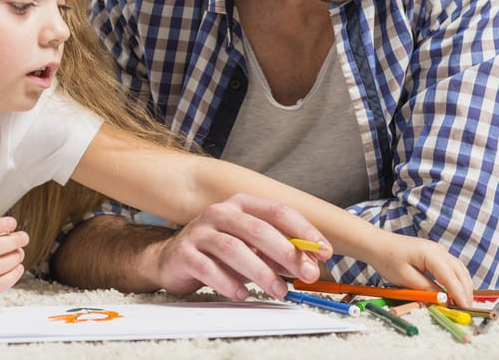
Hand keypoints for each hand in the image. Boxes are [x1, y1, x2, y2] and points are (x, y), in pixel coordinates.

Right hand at [141, 193, 330, 300]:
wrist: (174, 258)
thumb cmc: (219, 251)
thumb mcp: (252, 248)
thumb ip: (277, 252)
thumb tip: (309, 263)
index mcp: (241, 205)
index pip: (278, 211)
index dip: (304, 231)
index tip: (324, 251)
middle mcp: (220, 212)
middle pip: (258, 229)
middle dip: (286, 253)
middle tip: (306, 274)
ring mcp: (199, 231)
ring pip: (234, 248)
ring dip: (261, 272)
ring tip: (279, 290)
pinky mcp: (184, 253)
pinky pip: (208, 268)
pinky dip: (229, 283)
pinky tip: (243, 294)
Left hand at [366, 232, 474, 307]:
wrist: (376, 243)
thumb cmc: (387, 259)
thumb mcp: (406, 279)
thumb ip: (427, 290)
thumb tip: (443, 301)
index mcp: (431, 254)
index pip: (451, 277)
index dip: (459, 294)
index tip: (464, 308)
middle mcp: (438, 250)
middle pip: (460, 272)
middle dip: (465, 291)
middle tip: (467, 308)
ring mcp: (438, 250)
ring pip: (459, 268)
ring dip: (463, 285)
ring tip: (463, 302)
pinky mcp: (435, 253)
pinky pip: (452, 266)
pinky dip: (457, 279)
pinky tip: (456, 290)